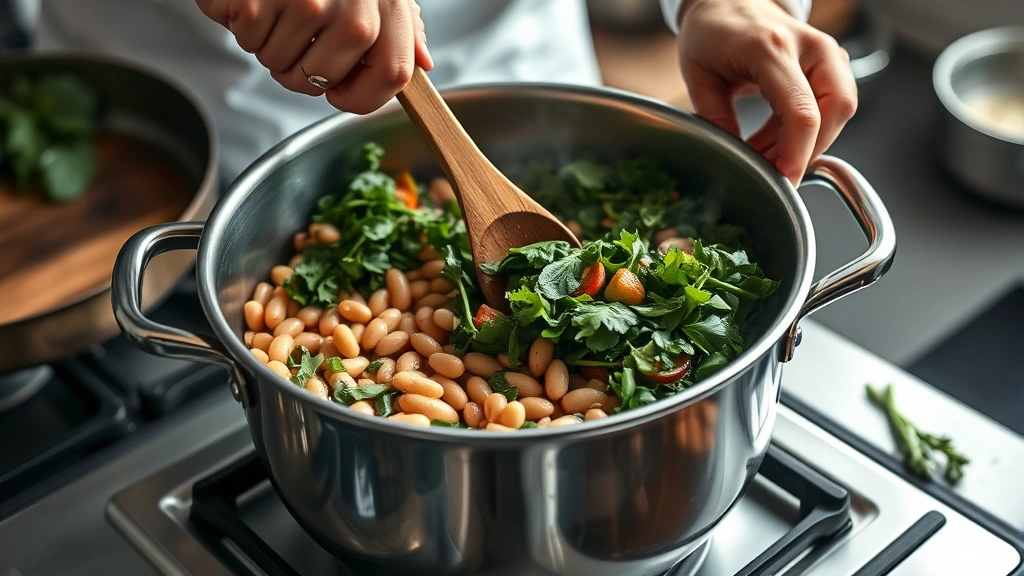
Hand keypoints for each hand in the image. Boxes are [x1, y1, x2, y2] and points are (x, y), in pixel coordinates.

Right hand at [196, 0, 432, 113]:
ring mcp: (306, 0)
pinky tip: (257, 2)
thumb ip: (400, 26)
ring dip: (271, 49)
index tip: (341, 92)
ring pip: (282, 67)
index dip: (364, 97)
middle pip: (325, 79)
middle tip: (293, 42)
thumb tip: (423, 60)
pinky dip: (245, 31)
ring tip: (276, 11)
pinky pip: (250, 45)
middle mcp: (353, 0)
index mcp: (385, 0)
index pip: (393, 73)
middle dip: (301, 75)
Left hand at [676, 0, 856, 183]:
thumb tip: (733, 160)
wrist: (729, 1)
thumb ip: (715, 119)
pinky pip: (834, 105)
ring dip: (808, 143)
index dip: (796, 153)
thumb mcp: (699, 76)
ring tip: (766, 155)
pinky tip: (775, 142)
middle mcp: (809, 45)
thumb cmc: (712, 33)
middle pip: (836, 110)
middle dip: (808, 151)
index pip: (801, 110)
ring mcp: (826, 51)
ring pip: (842, 109)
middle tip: (772, 172)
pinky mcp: (831, 62)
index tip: (782, 181)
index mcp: (770, 47)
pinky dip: (809, 132)